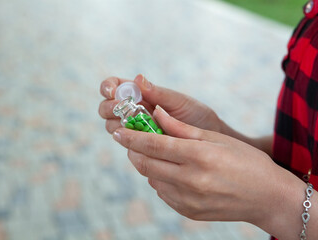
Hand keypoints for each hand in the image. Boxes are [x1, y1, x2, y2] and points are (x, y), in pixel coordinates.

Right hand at [98, 74, 222, 133]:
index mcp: (142, 95)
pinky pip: (126, 144)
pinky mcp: (141, 146)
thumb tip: (137, 78)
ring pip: (113, 127)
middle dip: (109, 107)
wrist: (209, 140)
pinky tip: (138, 140)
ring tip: (131, 126)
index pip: (115, 86)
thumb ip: (158, 93)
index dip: (108, 87)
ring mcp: (136, 129)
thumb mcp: (179, 102)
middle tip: (121, 110)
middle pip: (107, 108)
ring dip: (116, 125)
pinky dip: (128, 141)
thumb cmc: (197, 116)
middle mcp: (135, 111)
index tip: (111, 92)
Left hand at [111, 105, 296, 226]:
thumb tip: (156, 113)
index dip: (132, 137)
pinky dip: (160, 179)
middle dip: (133, 151)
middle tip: (131, 141)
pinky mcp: (187, 211)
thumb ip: (181, 127)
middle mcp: (190, 180)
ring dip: (147, 164)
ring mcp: (188, 200)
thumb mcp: (215, 138)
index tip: (119, 131)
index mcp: (198, 156)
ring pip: (151, 178)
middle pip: (145, 164)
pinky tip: (171, 171)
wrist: (266, 197)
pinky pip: (163, 192)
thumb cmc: (245, 161)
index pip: (153, 144)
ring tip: (156, 154)